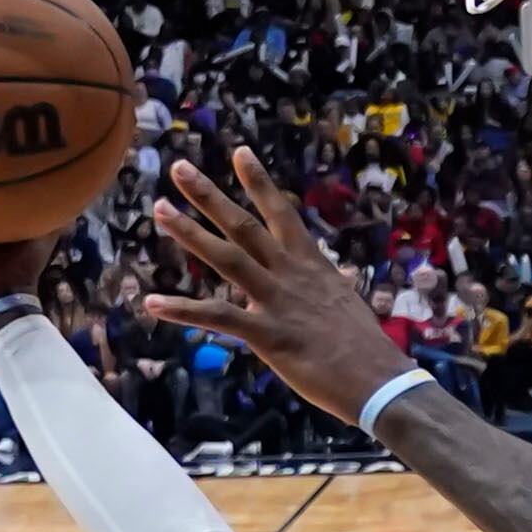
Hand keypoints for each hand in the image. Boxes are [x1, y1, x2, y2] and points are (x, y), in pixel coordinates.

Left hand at [148, 151, 411, 424]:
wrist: (378, 380)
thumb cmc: (364, 347)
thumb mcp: (345, 303)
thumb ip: (331, 285)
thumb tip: (337, 276)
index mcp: (310, 265)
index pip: (281, 213)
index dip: (259, 182)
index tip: (239, 151)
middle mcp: (290, 274)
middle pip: (244, 226)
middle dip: (210, 195)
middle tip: (179, 168)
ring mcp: (277, 301)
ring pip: (227, 258)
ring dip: (190, 233)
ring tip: (159, 210)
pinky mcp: (268, 334)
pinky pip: (219, 317)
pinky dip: (183, 310)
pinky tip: (153, 302)